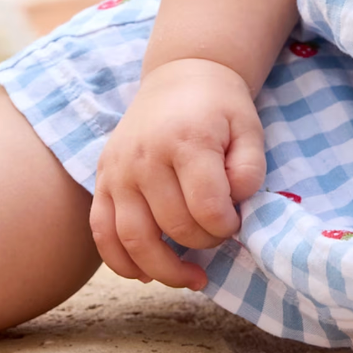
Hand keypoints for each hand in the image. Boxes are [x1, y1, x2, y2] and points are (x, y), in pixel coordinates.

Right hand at [90, 58, 265, 289]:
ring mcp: (118, 170)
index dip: (227, 225)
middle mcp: (146, 156)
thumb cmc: (219, 106)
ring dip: (163, 270)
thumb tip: (234, 205)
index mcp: (187, 140)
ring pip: (132, 240)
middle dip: (204, 243)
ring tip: (191, 277)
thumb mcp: (248, 128)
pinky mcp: (102, 180)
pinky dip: (121, 263)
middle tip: (220, 235)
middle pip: (173, 226)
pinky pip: (102, 234)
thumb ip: (249, 168)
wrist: (181, 75)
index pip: (206, 206)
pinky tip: (148, 272)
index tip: (237, 220)